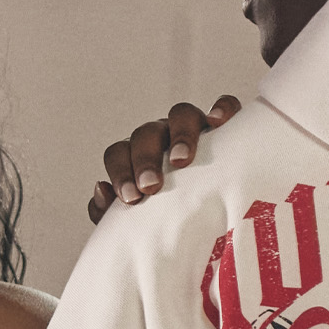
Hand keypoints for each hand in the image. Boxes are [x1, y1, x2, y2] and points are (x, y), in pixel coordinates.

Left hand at [88, 95, 241, 223]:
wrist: (216, 220)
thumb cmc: (171, 220)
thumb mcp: (140, 223)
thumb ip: (111, 212)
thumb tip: (102, 189)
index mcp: (137, 157)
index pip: (118, 153)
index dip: (120, 173)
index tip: (131, 199)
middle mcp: (163, 138)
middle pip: (146, 133)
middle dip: (145, 159)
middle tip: (151, 187)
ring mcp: (193, 128)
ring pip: (181, 115)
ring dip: (180, 135)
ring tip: (181, 161)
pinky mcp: (227, 126)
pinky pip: (225, 106)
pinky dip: (222, 108)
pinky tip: (218, 122)